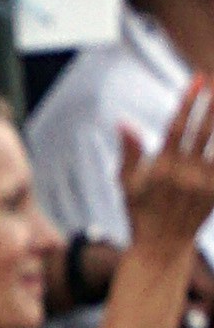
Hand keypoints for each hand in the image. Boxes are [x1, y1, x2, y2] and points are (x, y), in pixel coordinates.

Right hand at [117, 84, 213, 277]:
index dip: (189, 101)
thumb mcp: (127, 184)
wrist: (162, 248)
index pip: (178, 126)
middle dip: (213, 106)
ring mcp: (204, 186)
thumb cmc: (140, 212)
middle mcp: (186, 174)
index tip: (197, 79)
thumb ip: (130, 152)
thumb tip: (123, 122)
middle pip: (204, 132)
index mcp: (163, 166)